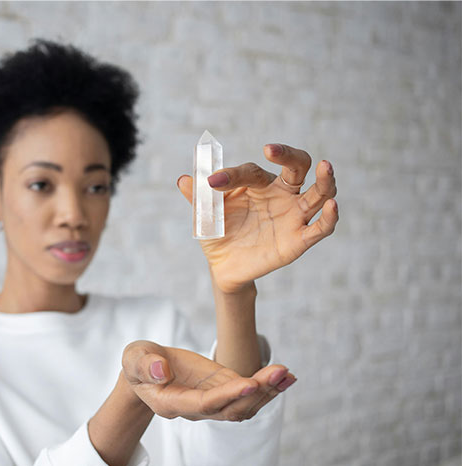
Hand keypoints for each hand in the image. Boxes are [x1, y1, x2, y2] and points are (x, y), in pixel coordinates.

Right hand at [122, 340, 295, 420]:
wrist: (146, 369)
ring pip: (244, 405)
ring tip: (288, 374)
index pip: (205, 403)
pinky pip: (248, 394)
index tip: (250, 383)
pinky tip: (285, 376)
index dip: (228, 395)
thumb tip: (161, 369)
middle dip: (257, 392)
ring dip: (268, 391)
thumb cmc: (139, 362)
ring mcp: (211, 401)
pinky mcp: (222, 389)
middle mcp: (196, 408)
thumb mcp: (134, 357)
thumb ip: (144, 364)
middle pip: (232, 408)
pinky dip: (267, 387)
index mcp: (172, 402)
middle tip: (280, 372)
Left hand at [177, 144, 337, 292]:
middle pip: (297, 167)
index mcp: (258, 184)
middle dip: (289, 155)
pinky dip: (329, 216)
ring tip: (325, 166)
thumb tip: (183, 179)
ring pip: (318, 193)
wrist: (223, 266)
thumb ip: (198, 198)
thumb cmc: (218, 232)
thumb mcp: (205, 216)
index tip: (212, 183)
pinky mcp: (299, 240)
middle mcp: (280, 194)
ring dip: (324, 180)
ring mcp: (292, 216)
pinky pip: (320, 227)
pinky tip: (331, 206)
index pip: (251, 171)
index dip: (231, 175)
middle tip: (272, 150)